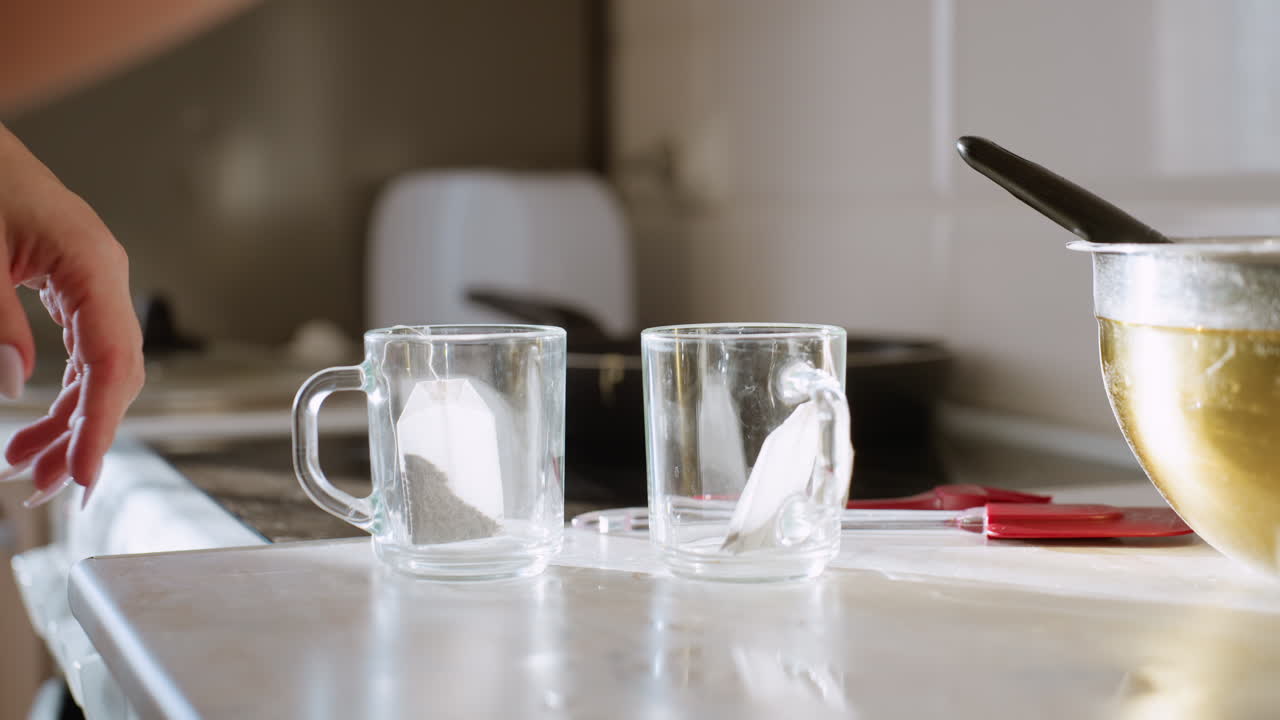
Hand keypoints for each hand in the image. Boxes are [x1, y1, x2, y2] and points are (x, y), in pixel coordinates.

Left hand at [0, 124, 143, 507]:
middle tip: (48, 484)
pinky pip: (81, 350)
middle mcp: (102, 276)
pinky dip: (62, 390)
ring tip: (31, 461)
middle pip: (113, 374)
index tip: (85, 474)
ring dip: (69, 419)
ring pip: (98, 369)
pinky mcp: (71, 285)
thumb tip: (11, 385)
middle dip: (84, 434)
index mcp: (94, 266)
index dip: (102, 426)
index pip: (114, 363)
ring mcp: (91, 281)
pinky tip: (38, 417)